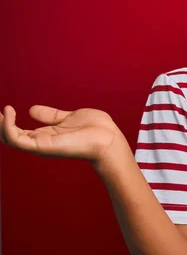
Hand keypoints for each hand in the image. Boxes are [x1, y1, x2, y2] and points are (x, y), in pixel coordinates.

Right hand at [0, 104, 128, 166]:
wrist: (108, 138)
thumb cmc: (95, 129)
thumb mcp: (68, 117)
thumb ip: (50, 116)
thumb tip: (31, 109)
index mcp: (45, 135)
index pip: (17, 131)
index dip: (6, 121)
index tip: (3, 108)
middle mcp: (40, 141)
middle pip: (9, 136)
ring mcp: (40, 145)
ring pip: (9, 138)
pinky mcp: (42, 146)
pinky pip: (17, 140)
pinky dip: (8, 127)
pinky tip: (8, 112)